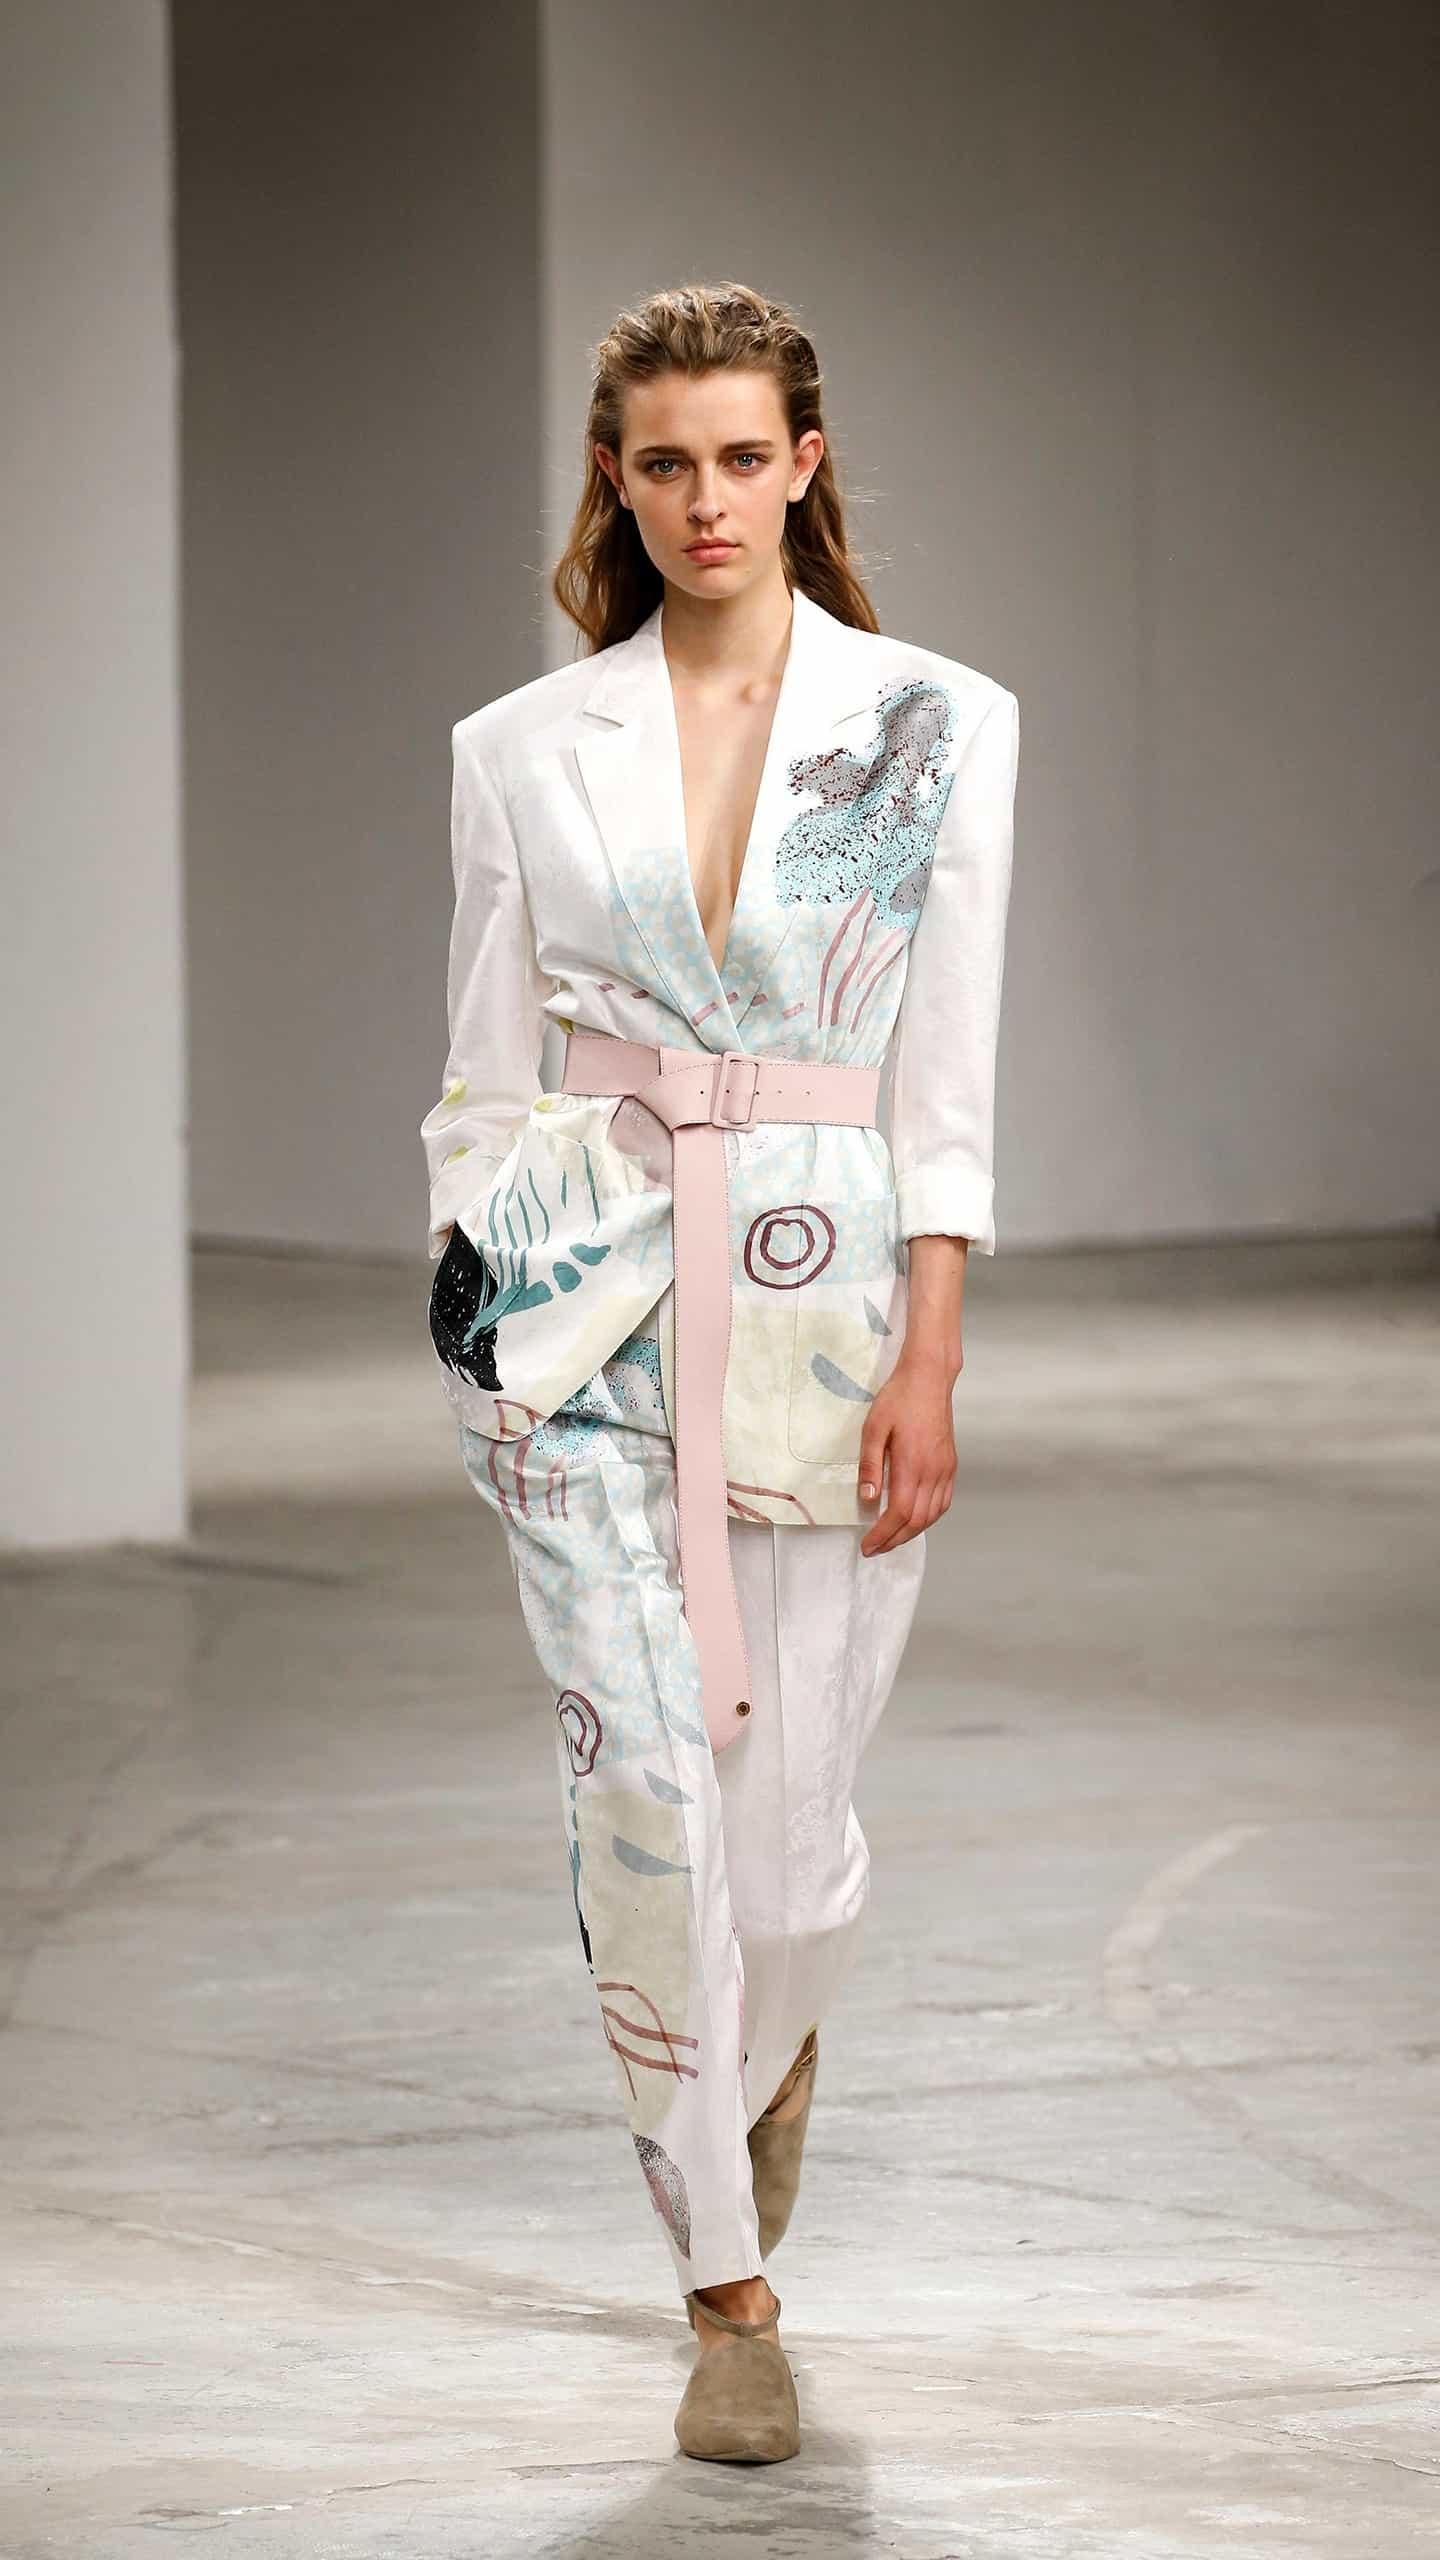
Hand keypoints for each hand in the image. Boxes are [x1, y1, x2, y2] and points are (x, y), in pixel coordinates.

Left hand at [856, 1352, 959, 1554]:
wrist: (928, 1379)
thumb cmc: (899, 1399)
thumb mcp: (873, 1429)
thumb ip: (870, 1466)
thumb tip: (867, 1499)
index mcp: (912, 1464)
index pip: (899, 1513)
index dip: (882, 1535)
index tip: (867, 1545)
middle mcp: (933, 1471)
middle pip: (916, 1521)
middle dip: (894, 1540)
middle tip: (874, 1548)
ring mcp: (945, 1469)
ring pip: (932, 1515)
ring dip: (911, 1533)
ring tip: (890, 1538)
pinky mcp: (950, 1465)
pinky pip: (943, 1502)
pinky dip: (928, 1518)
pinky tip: (915, 1519)